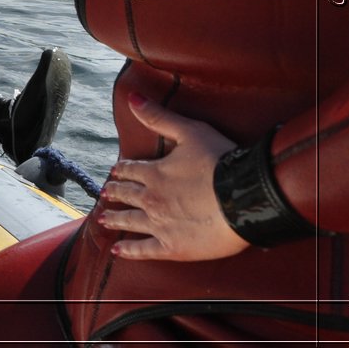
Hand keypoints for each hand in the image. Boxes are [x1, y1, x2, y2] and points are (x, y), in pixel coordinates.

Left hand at [96, 93, 249, 261]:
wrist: (245, 198)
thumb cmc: (221, 161)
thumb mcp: (190, 131)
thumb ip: (159, 117)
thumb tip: (132, 97)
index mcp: (154, 173)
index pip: (131, 170)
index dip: (122, 170)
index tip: (115, 172)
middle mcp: (151, 198)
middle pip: (127, 195)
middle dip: (115, 193)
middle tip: (105, 194)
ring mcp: (160, 225)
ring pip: (130, 221)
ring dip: (115, 219)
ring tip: (103, 219)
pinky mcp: (173, 247)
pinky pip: (144, 250)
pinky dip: (130, 251)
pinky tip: (119, 251)